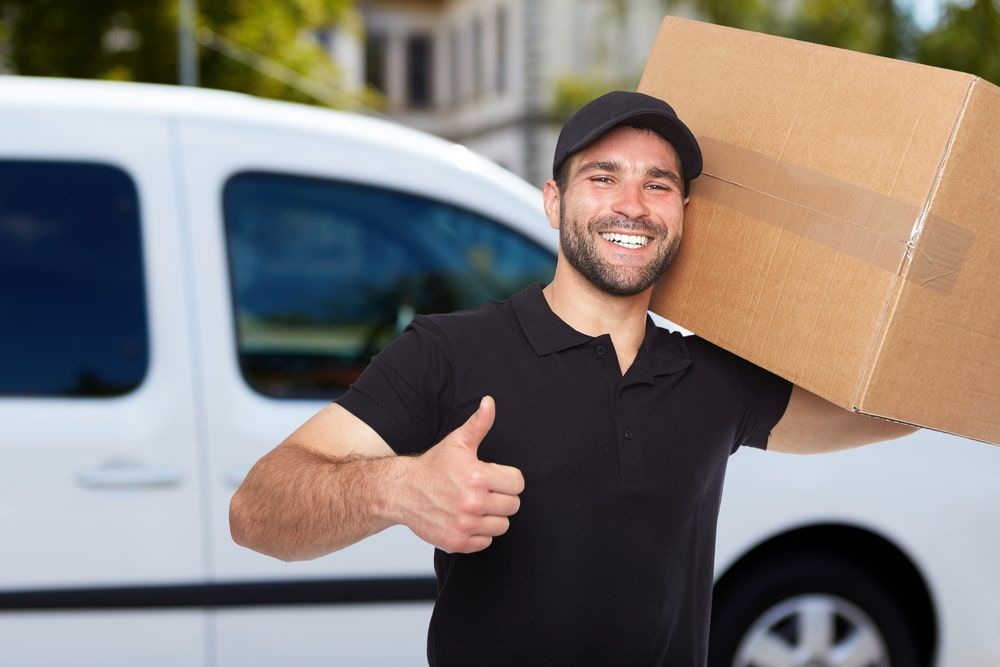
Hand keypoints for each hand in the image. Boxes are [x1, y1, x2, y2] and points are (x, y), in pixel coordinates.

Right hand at [400, 396, 524, 552]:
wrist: (402, 491)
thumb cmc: (434, 465)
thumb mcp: (457, 442)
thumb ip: (479, 423)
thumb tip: (489, 402)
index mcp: (477, 476)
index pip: (518, 483)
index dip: (507, 478)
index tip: (493, 477)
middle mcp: (472, 503)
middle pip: (513, 505)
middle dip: (501, 497)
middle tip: (483, 491)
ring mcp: (465, 525)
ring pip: (502, 525)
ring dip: (493, 516)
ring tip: (476, 505)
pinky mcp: (457, 542)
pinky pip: (486, 541)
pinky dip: (479, 533)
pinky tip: (466, 519)